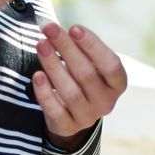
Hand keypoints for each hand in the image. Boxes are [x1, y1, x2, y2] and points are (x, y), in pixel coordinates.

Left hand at [34, 21, 127, 148]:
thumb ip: (80, 48)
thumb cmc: (83, 78)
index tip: (74, 28)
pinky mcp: (67, 126)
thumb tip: (56, 27)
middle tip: (50, 29)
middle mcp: (106, 102)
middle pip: (86, 74)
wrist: (74, 115)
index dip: (93, 46)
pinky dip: (45, 92)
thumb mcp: (90, 64)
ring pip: (70, 91)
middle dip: (66, 48)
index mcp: (117, 84)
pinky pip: (55, 110)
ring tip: (41, 45)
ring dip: (53, 66)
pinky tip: (37, 75)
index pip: (110, 64)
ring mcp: (87, 117)